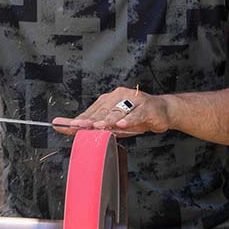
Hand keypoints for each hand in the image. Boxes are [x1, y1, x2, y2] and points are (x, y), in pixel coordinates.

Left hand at [51, 87, 170, 137]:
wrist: (164, 111)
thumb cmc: (137, 117)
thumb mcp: (116, 124)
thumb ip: (98, 127)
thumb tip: (76, 130)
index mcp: (109, 99)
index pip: (91, 111)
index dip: (78, 119)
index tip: (64, 126)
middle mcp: (119, 97)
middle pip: (102, 111)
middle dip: (88, 120)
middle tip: (77, 126)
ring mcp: (133, 100)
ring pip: (118, 112)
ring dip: (107, 120)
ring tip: (97, 126)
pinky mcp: (147, 107)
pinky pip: (136, 114)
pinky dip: (129, 120)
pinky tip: (122, 124)